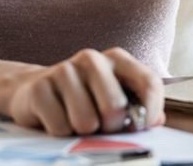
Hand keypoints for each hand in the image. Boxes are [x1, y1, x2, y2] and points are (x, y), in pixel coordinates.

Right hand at [7, 47, 164, 136]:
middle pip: (115, 108)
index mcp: (117, 58)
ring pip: (86, 122)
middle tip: (101, 126)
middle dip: (110, 128)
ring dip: (82, 132)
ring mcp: (64, 69)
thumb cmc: (84, 99)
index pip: (149, 83)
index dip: (150, 112)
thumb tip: (158, 121)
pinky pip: (60, 128)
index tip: (140, 129)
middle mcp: (92, 58)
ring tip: (76, 121)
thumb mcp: (114, 98)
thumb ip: (138, 108)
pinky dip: (61, 133)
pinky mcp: (40, 87)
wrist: (34, 91)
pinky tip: (56, 119)